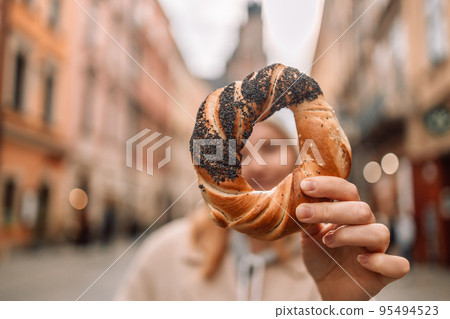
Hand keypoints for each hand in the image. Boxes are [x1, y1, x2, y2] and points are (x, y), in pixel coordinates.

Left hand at [296, 176, 409, 300]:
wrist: (327, 287)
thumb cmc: (321, 256)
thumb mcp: (307, 234)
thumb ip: (305, 218)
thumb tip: (294, 197)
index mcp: (349, 214)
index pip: (347, 191)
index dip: (329, 186)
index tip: (305, 186)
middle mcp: (366, 228)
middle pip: (362, 210)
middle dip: (331, 210)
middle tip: (303, 213)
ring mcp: (377, 250)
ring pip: (380, 233)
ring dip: (351, 234)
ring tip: (326, 241)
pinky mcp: (384, 274)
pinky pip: (398, 265)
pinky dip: (380, 262)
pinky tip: (360, 260)